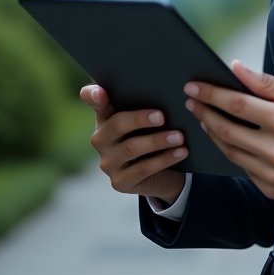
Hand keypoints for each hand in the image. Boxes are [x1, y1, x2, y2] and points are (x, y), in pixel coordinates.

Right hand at [80, 85, 186, 204]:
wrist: (160, 172)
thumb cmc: (152, 134)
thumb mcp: (147, 119)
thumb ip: (148, 103)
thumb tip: (167, 92)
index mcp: (105, 115)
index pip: (94, 101)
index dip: (93, 95)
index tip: (101, 93)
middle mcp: (101, 138)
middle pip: (117, 124)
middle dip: (140, 119)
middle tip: (162, 116)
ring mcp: (107, 162)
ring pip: (131, 148)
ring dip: (157, 141)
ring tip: (179, 137)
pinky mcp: (119, 182)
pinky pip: (142, 169)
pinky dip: (164, 159)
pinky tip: (180, 152)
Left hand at [184, 61, 273, 200]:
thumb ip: (268, 84)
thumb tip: (236, 69)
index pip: (237, 105)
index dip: (211, 95)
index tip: (193, 86)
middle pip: (226, 130)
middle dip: (205, 113)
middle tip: (192, 101)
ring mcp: (272, 174)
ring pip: (230, 151)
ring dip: (213, 133)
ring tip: (205, 118)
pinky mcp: (271, 189)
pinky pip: (242, 168)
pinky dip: (232, 151)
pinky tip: (227, 138)